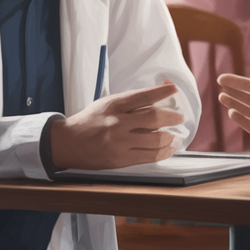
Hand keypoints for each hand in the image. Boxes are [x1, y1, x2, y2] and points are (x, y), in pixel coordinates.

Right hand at [50, 82, 182, 169]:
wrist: (68, 143)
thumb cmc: (90, 121)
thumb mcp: (107, 104)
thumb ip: (130, 102)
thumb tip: (156, 98)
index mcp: (113, 106)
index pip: (142, 96)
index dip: (161, 92)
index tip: (174, 88)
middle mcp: (117, 123)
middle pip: (153, 118)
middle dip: (172, 117)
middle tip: (180, 117)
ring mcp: (120, 143)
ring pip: (155, 139)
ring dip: (171, 137)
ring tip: (176, 136)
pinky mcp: (121, 160)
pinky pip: (149, 157)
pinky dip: (163, 152)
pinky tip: (169, 149)